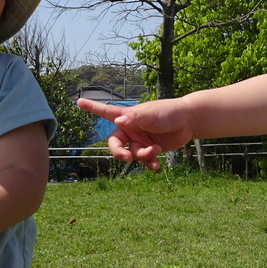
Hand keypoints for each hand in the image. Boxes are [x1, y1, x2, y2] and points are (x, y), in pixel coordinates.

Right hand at [77, 97, 193, 169]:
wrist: (189, 121)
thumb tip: (118, 122)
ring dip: (143, 155)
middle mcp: (131, 129)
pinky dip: (149, 164)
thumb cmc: (169, 112)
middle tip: (126, 158)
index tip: (78, 101)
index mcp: (128, 117)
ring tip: (156, 150)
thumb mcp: (152, 114)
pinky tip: (156, 166)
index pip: (106, 112)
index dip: (92, 108)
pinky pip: (145, 161)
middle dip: (119, 153)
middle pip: (116, 145)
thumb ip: (136, 118)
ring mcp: (141, 140)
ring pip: (133, 155)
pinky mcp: (151, 149)